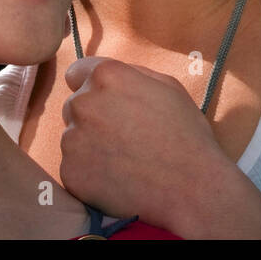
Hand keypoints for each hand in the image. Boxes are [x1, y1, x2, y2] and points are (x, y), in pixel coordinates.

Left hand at [59, 55, 227, 231]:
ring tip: (124, 159)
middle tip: (122, 135)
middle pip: (75, 106)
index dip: (93, 88)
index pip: (76, 73)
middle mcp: (83, 103)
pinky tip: (117, 177)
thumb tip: (109, 77)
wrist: (190, 186)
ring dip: (90, 145)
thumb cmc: (185, 133)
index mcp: (106, 77)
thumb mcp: (167, 86)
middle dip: (92, 116)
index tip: (106, 102)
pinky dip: (90, 172)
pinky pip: (74, 167)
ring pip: (73, 137)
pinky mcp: (70, 173)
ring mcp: (73, 139)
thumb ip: (131, 74)